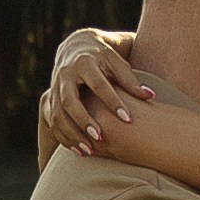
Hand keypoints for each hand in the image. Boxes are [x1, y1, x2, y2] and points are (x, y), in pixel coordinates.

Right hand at [48, 26, 150, 150]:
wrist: (75, 48)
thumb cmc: (103, 57)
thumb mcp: (116, 62)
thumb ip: (130, 80)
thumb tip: (150, 96)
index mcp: (85, 62)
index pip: (98, 84)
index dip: (113, 102)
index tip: (128, 120)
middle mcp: (65, 75)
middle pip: (70, 100)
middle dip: (83, 121)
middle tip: (100, 138)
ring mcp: (54, 88)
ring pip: (58, 114)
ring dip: (72, 134)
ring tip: (89, 151)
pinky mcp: (49, 100)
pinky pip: (53, 122)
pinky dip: (64, 137)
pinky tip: (79, 151)